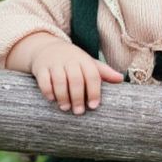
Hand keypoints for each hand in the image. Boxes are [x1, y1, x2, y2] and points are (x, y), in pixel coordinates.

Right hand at [8, 33, 123, 113]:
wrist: (47, 48)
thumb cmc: (72, 60)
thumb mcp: (88, 63)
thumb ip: (103, 72)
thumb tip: (120, 79)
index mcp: (84, 60)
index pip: (92, 76)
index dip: (94, 91)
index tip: (94, 106)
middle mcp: (69, 60)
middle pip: (76, 80)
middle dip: (78, 97)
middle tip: (79, 112)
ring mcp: (54, 63)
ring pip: (59, 80)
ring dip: (63, 96)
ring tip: (65, 108)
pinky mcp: (41, 67)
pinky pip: (44, 80)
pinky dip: (48, 91)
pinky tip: (51, 99)